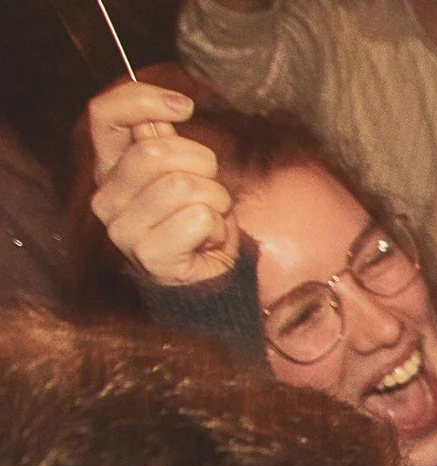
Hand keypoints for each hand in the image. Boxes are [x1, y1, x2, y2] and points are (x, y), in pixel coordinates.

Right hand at [88, 81, 240, 286]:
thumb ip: (167, 140)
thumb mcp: (182, 172)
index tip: (184, 107)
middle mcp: (106, 196)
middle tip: (210, 188)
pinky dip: (219, 227)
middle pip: (155, 150)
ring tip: (210, 218)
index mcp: (110, 168)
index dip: (143, 100)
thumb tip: (170, 103)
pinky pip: (200, 218)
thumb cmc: (196, 222)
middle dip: (202, 163)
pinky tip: (208, 241)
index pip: (104, 115)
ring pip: (184, 185)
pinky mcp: (148, 254)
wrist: (206, 281)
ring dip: (215, 199)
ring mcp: (122, 228)